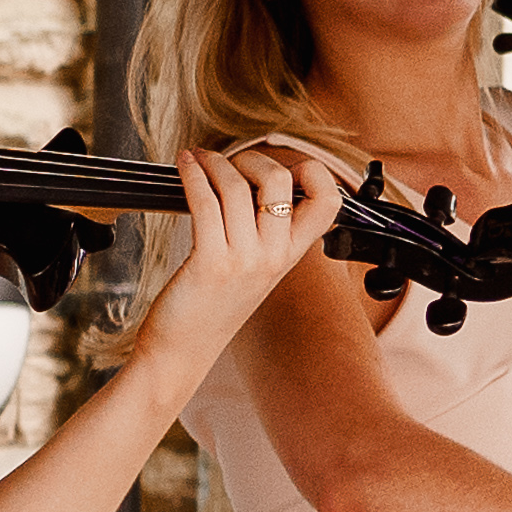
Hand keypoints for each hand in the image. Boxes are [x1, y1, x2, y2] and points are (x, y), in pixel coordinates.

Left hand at [130, 141, 342, 366]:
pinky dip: (192, 175)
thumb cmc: (208, 308)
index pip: (329, 202)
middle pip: (280, 181)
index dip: (315, 173)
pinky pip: (205, 202)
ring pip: (237, 187)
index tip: (286, 166)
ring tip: (198, 159)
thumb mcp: (252, 272)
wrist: (181, 353)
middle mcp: (274, 257)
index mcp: (290, 256)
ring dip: (214, 162)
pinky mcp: (210, 263)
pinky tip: (184, 166)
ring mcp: (244, 261)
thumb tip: (251, 182)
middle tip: (229, 162)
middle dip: (251, 158)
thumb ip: (263, 235)